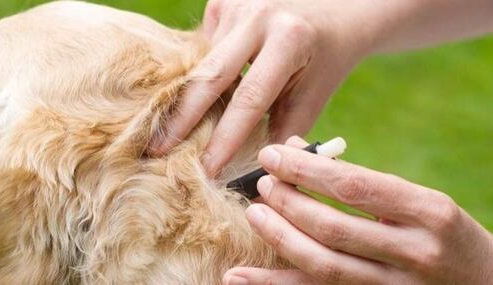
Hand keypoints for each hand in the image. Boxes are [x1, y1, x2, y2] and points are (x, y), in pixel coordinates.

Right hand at [148, 0, 374, 174]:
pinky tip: (213, 85)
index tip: (206, 169)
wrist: (336, 10)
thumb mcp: (314, 96)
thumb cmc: (326, 60)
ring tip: (176, 128)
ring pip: (203, 63)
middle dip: (181, 118)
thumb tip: (251, 175)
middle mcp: (258, 16)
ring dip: (195, 97)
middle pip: (209, 76)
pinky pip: (204, 48)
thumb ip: (283, 132)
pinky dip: (206, 72)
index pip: (249, 99)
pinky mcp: (222, 1)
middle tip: (156, 151)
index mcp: (288, 40)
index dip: (225, 138)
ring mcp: (236, 4)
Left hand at [223, 136, 492, 283]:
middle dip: (290, 204)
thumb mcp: (424, 202)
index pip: (356, 187)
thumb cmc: (447, 234)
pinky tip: (239, 276)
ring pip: (325, 267)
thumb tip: (300, 157)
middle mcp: (415, 252)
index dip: (307, 170)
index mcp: (429, 212)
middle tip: (263, 184)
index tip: (273, 153)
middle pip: (335, 228)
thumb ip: (369, 186)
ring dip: (281, 240)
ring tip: (255, 215)